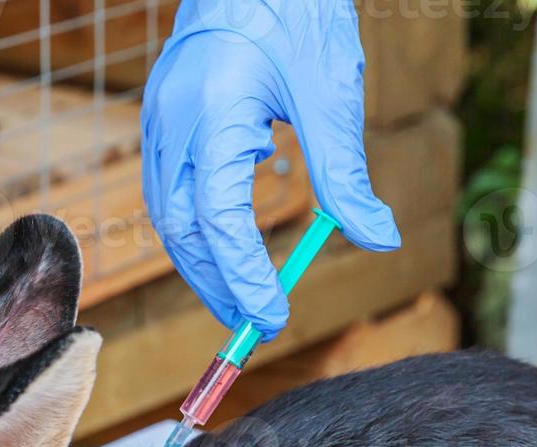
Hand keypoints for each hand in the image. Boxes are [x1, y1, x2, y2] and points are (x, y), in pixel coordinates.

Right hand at [141, 0, 399, 341]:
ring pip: (167, 215)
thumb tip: (378, 239)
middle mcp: (170, 126)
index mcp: (210, 119)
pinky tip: (224, 240)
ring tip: (238, 297)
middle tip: (256, 324)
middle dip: (216, 285)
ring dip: (201, 263)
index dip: (245, 279)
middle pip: (181, 232)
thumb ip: (346, 174)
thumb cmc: (295, 9)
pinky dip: (194, 226)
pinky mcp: (161, 116)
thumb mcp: (331, 93)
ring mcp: (158, 121)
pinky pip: (168, 188)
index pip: (219, 224)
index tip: (274, 317)